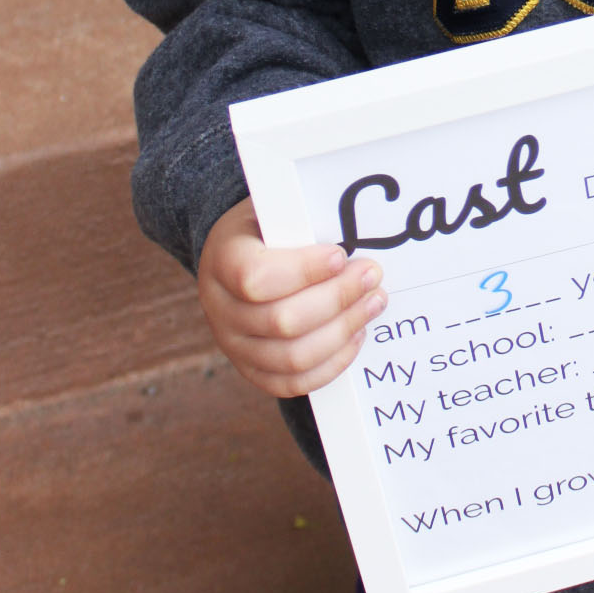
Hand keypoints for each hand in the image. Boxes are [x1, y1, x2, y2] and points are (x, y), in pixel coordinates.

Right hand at [196, 197, 386, 397]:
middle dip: (337, 300)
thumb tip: (355, 235)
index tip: (340, 256)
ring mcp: (234, 345)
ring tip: (373, 303)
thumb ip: (303, 221)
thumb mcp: (274, 210)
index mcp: (222, 261)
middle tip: (372, 277)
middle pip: (282, 322)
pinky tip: (356, 335)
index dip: (304, 271)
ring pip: (293, 357)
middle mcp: (220, 309)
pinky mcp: (252, 369)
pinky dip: (332, 364)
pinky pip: (293, 382)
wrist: (236, 258)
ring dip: (342, 331)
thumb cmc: (266, 230)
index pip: (255, 278)